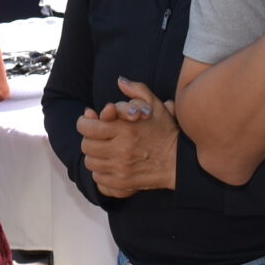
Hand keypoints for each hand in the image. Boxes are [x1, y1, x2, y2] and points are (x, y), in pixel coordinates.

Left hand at [74, 78, 179, 196]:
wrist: (180, 162)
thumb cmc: (166, 132)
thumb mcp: (155, 106)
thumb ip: (137, 90)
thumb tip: (120, 80)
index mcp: (125, 130)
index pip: (88, 128)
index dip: (84, 122)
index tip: (89, 120)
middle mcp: (121, 150)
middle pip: (86, 145)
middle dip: (89, 138)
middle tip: (97, 136)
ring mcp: (121, 169)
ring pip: (90, 163)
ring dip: (93, 155)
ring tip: (103, 149)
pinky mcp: (123, 184)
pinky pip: (98, 179)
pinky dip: (100, 171)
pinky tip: (109, 164)